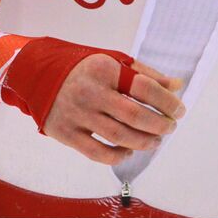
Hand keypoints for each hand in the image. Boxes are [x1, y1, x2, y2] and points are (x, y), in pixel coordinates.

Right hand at [43, 54, 185, 164]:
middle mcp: (90, 92)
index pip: (144, 87)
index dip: (167, 101)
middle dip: (159, 124)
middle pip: (134, 115)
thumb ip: (145, 73)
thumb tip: (177, 86)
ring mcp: (77, 114)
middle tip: (170, 127)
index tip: (179, 110)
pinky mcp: (66, 134)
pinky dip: (118, 156)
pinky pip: (98, 153)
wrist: (37, 75)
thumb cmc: (83, 69)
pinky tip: (129, 150)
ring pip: (118, 136)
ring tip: (155, 141)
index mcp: (105, 69)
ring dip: (143, 142)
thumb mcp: (113, 61)